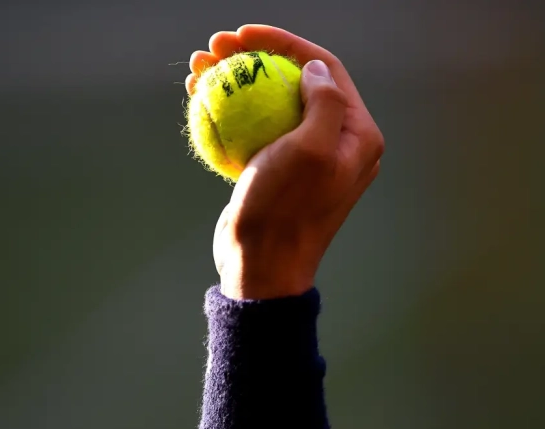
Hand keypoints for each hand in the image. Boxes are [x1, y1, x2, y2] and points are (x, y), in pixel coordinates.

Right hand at [186, 25, 384, 299]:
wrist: (260, 267)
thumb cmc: (285, 211)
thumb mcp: (311, 152)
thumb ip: (325, 103)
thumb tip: (316, 69)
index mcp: (356, 135)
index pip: (325, 69)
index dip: (284, 42)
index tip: (244, 33)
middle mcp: (335, 142)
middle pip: (292, 82)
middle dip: (252, 57)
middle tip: (214, 48)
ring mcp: (303, 158)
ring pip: (267, 104)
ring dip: (233, 82)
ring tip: (197, 70)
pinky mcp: (276, 171)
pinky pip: (253, 130)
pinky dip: (227, 113)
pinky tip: (199, 98)